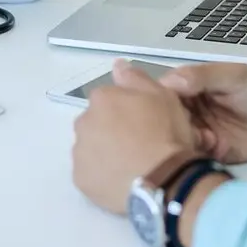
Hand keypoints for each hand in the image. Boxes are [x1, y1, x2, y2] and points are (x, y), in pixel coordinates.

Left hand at [72, 60, 202, 214]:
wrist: (164, 181)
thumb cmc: (166, 134)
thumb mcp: (162, 95)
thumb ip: (135, 78)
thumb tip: (117, 65)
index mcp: (102, 98)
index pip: (109, 99)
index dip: (127, 111)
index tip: (144, 123)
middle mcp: (83, 122)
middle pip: (96, 123)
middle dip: (111, 131)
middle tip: (138, 145)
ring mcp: (80, 153)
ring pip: (91, 148)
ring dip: (105, 152)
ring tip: (132, 165)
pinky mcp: (81, 180)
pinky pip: (91, 174)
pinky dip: (103, 175)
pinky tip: (123, 180)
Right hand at [161, 63, 246, 163]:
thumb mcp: (232, 76)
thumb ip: (202, 77)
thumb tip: (170, 81)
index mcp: (188, 90)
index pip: (161, 97)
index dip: (155, 105)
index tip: (156, 113)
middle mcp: (189, 113)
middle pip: (165, 123)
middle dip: (167, 129)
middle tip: (178, 132)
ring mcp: (200, 135)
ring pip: (178, 143)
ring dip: (181, 145)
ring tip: (196, 141)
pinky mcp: (213, 154)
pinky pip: (196, 159)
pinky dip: (195, 159)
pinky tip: (205, 153)